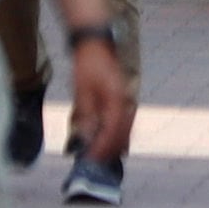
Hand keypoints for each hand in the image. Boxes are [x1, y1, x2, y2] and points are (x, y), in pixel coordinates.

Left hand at [67, 35, 131, 168]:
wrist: (95, 43)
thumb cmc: (87, 66)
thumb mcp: (81, 91)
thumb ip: (86, 115)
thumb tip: (87, 138)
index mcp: (116, 98)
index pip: (112, 130)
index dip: (102, 147)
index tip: (91, 160)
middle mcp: (125, 99)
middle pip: (124, 131)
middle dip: (112, 149)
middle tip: (98, 163)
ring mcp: (126, 97)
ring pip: (127, 126)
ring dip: (117, 142)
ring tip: (105, 156)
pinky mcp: (122, 95)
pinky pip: (124, 119)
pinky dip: (119, 131)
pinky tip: (110, 138)